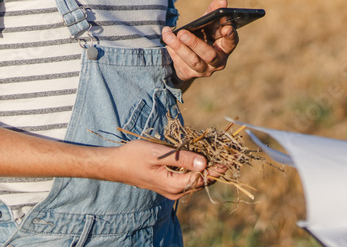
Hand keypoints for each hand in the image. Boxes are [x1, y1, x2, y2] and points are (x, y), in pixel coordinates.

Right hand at [105, 139, 223, 199]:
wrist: (116, 164)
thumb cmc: (135, 156)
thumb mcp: (159, 154)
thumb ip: (182, 159)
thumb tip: (205, 163)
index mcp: (174, 185)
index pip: (202, 178)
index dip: (218, 168)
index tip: (231, 159)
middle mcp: (175, 192)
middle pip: (202, 181)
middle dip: (216, 168)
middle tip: (230, 154)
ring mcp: (172, 190)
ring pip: (196, 180)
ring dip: (208, 168)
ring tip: (221, 154)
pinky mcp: (169, 184)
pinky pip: (189, 178)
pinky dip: (198, 169)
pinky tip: (202, 157)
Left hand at [161, 0, 237, 82]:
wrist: (188, 55)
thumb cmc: (202, 34)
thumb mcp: (208, 23)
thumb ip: (213, 11)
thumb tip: (222, 0)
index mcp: (225, 47)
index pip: (231, 42)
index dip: (230, 36)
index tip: (226, 28)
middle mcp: (217, 62)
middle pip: (209, 55)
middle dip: (195, 43)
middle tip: (183, 33)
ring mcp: (203, 70)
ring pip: (193, 61)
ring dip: (179, 47)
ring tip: (168, 35)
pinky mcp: (188, 74)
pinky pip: (180, 64)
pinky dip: (172, 52)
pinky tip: (166, 41)